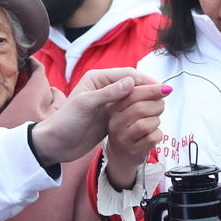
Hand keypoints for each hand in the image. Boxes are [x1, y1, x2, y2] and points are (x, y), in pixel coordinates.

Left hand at [31, 69, 165, 165]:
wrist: (55, 145)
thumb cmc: (65, 122)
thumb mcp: (86, 105)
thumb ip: (109, 93)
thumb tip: (131, 82)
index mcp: (98, 79)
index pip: (128, 75)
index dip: (145, 81)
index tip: (161, 88)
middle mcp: (105, 88)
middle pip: (133, 85)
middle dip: (148, 91)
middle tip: (164, 97)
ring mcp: (109, 103)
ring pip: (133, 98)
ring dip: (145, 102)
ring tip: (159, 107)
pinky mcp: (111, 117)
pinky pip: (130, 111)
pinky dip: (140, 113)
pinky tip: (149, 117)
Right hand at [104, 83, 166, 188]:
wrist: (120, 154)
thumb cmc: (129, 126)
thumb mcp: (128, 108)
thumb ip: (141, 95)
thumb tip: (162, 87)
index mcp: (113, 107)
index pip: (133, 93)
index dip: (152, 89)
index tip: (165, 88)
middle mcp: (115, 123)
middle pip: (141, 108)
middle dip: (157, 105)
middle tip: (160, 106)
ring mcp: (123, 138)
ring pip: (147, 124)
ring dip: (156, 120)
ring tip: (154, 121)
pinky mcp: (134, 150)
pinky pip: (152, 138)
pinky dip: (158, 134)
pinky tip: (153, 133)